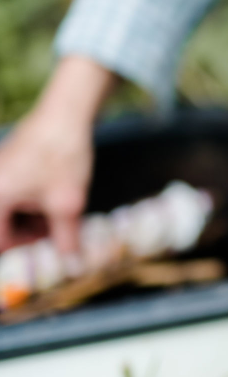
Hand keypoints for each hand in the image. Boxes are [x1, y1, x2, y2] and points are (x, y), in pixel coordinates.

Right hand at [0, 57, 116, 253]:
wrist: (66, 112)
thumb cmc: (62, 154)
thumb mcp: (67, 203)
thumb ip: (66, 239)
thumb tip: (71, 265)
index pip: (1, 243)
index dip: (25, 252)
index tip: (47, 254)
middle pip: (4, 228)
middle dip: (31, 235)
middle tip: (59, 234)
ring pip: (10, 212)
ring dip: (33, 220)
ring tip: (60, 215)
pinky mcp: (8, 166)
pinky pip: (14, 195)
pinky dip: (32, 203)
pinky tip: (54, 199)